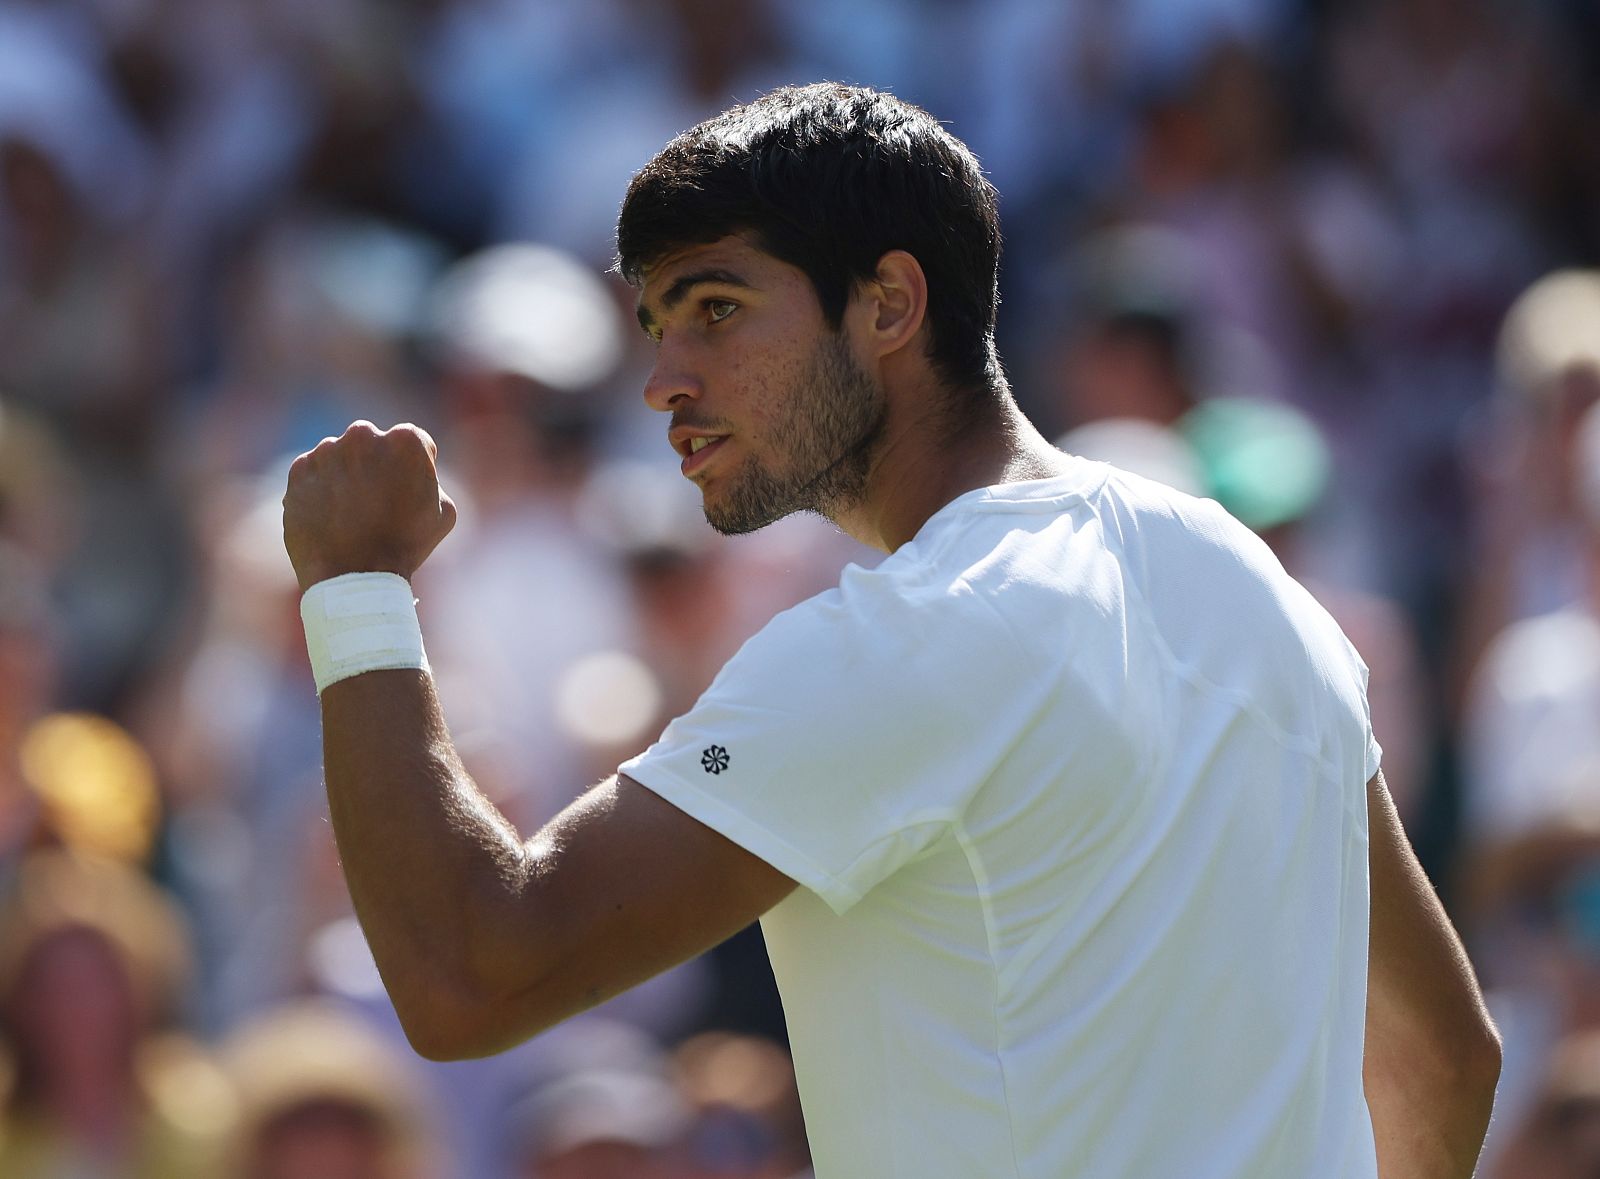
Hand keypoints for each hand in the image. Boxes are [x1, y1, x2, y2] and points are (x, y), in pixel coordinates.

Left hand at [283, 421, 457, 592]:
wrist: (354, 577)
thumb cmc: (405, 545)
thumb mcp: (443, 511)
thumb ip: (430, 479)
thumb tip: (416, 473)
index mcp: (406, 440)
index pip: (413, 442)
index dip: (414, 468)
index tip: (408, 491)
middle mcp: (364, 435)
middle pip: (372, 444)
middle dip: (376, 465)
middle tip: (377, 501)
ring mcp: (327, 451)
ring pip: (340, 457)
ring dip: (346, 476)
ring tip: (352, 515)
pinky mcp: (300, 470)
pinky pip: (314, 473)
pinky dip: (321, 489)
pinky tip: (332, 516)